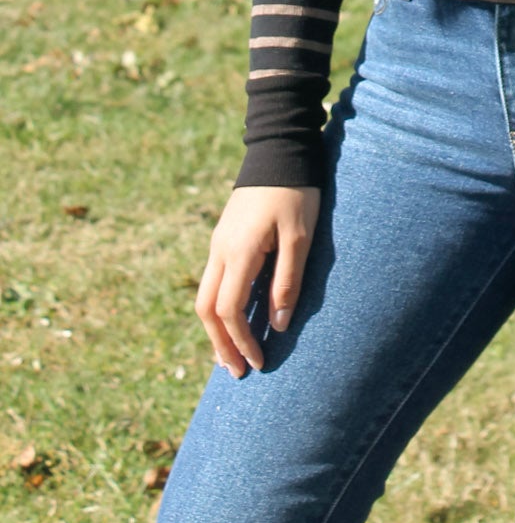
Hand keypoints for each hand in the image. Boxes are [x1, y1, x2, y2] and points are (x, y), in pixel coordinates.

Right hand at [195, 185, 320, 378]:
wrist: (279, 150)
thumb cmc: (295, 192)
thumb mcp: (300, 236)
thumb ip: (288, 281)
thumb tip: (278, 325)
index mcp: (238, 252)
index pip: (228, 311)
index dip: (241, 341)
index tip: (259, 363)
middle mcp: (220, 250)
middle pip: (206, 310)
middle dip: (220, 344)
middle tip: (237, 372)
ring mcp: (218, 243)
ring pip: (205, 297)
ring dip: (216, 329)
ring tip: (230, 356)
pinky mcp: (224, 237)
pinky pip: (213, 282)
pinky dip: (219, 308)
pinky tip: (234, 320)